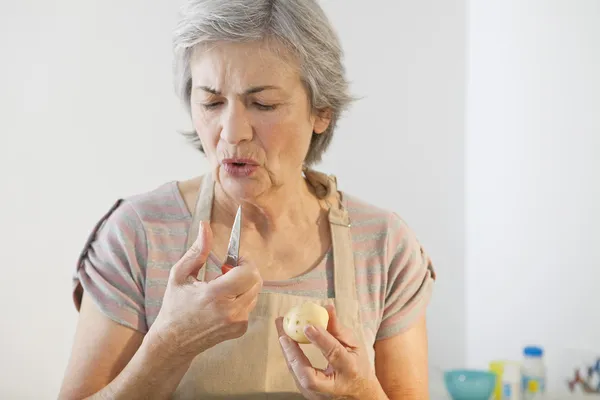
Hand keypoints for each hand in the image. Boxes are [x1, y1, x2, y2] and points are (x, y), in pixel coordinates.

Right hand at [150, 221, 262, 361]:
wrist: (173, 342)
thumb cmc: (174, 306)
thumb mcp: (180, 275)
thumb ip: (197, 250)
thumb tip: (205, 226)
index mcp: (215, 295)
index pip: (248, 272)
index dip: (243, 261)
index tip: (231, 260)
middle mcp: (231, 311)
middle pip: (256, 281)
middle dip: (245, 271)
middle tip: (226, 271)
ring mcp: (238, 322)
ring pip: (255, 292)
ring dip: (243, 285)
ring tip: (221, 287)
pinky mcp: (240, 329)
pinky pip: (250, 305)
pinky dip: (241, 298)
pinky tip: (223, 302)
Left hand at [275, 305, 386, 399]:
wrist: (359, 394)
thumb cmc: (357, 366)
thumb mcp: (354, 346)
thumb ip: (338, 329)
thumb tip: (326, 308)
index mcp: (350, 371)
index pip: (334, 354)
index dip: (321, 340)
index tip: (308, 326)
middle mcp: (333, 388)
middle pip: (309, 377)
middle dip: (293, 355)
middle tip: (284, 333)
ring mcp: (319, 395)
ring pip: (298, 376)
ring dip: (287, 351)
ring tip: (281, 328)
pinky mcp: (309, 394)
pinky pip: (296, 374)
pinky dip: (290, 356)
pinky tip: (285, 339)